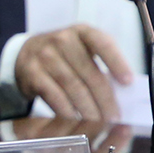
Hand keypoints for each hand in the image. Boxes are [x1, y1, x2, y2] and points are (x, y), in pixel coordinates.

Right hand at [14, 25, 133, 120]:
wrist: (26, 53)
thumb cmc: (63, 55)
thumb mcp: (82, 49)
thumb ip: (100, 65)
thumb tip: (121, 93)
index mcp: (81, 32)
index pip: (102, 44)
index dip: (117, 63)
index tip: (128, 82)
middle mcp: (62, 40)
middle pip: (89, 73)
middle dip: (104, 98)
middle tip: (114, 115)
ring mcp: (44, 55)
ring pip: (73, 86)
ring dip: (88, 108)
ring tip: (98, 120)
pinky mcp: (32, 72)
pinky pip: (54, 95)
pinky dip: (67, 110)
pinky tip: (76, 118)